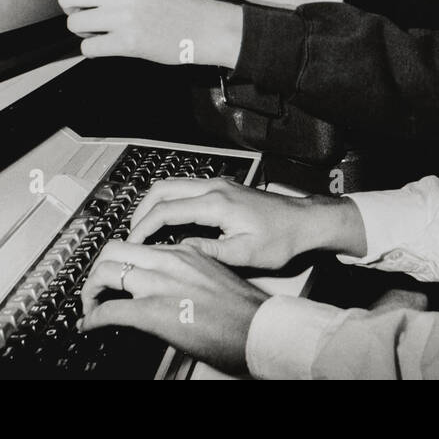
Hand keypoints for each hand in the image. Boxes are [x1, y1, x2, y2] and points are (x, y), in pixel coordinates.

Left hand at [12, 0, 242, 66]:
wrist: (202, 26)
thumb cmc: (172, 3)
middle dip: (75, 10)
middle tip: (95, 14)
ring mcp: (123, 15)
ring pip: (74, 24)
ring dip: (86, 32)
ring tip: (110, 30)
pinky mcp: (127, 41)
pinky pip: (88, 48)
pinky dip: (96, 50)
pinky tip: (115, 45)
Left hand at [79, 241, 267, 375]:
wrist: (258, 328)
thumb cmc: (245, 311)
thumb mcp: (214, 279)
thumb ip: (188, 275)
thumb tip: (171, 288)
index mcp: (185, 252)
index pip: (141, 245)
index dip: (123, 260)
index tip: (118, 274)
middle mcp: (169, 261)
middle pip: (115, 248)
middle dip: (98, 268)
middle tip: (96, 285)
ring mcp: (160, 283)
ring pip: (106, 271)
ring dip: (90, 290)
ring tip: (89, 304)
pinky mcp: (153, 310)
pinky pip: (109, 310)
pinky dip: (92, 318)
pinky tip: (89, 325)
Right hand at [128, 177, 367, 266]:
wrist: (306, 222)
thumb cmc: (281, 239)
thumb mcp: (244, 254)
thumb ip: (208, 252)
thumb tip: (178, 250)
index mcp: (216, 203)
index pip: (166, 211)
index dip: (143, 228)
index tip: (132, 245)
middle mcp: (214, 188)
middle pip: (163, 189)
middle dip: (141, 211)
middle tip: (132, 235)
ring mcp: (219, 185)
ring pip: (174, 185)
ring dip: (155, 204)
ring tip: (145, 229)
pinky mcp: (224, 188)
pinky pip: (187, 189)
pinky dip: (170, 201)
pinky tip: (169, 221)